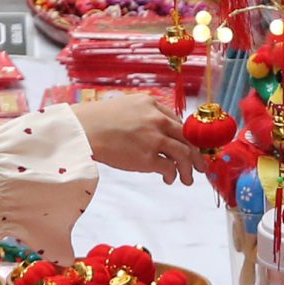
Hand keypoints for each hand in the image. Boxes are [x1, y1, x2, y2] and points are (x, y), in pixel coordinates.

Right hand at [70, 94, 204, 184]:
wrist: (81, 130)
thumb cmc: (98, 120)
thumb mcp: (126, 106)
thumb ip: (146, 115)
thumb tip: (160, 133)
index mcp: (153, 104)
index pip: (179, 122)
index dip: (188, 137)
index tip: (192, 147)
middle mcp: (157, 120)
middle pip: (187, 138)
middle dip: (197, 155)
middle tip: (202, 167)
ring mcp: (154, 139)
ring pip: (183, 154)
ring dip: (189, 169)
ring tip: (188, 180)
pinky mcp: (147, 158)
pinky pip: (169, 168)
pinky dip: (172, 175)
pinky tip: (169, 180)